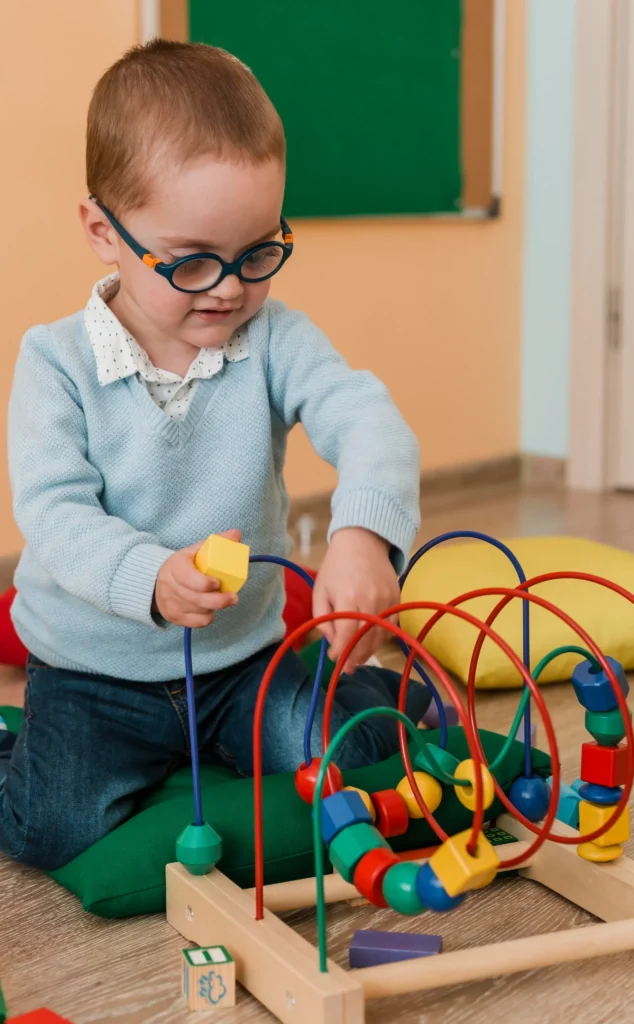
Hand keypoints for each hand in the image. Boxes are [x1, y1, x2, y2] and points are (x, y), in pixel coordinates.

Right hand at [153, 529, 241, 627]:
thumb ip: (217, 542)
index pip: (188, 578)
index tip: (218, 582)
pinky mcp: (174, 617)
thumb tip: (236, 534)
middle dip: (218, 600)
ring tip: (223, 599)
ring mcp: (171, 603)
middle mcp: (170, 586)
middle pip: (197, 599)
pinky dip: (208, 617)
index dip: (204, 583)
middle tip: (233, 597)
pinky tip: (211, 609)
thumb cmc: (184, 564)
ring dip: (215, 607)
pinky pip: (197, 622)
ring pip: (199, 611)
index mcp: (175, 566)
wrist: (157, 580)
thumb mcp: (196, 550)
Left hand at [313, 528, 399, 672]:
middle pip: (366, 639)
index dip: (341, 651)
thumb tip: (333, 642)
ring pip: (381, 635)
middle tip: (347, 668)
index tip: (334, 659)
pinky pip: (392, 625)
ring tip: (359, 659)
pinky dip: (382, 638)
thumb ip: (323, 619)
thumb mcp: (320, 591)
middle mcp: (371, 600)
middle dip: (356, 657)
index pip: (347, 634)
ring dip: (370, 651)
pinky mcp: (397, 598)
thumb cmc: (336, 567)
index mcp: (348, 597)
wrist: (363, 542)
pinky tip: (372, 643)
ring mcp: (387, 599)